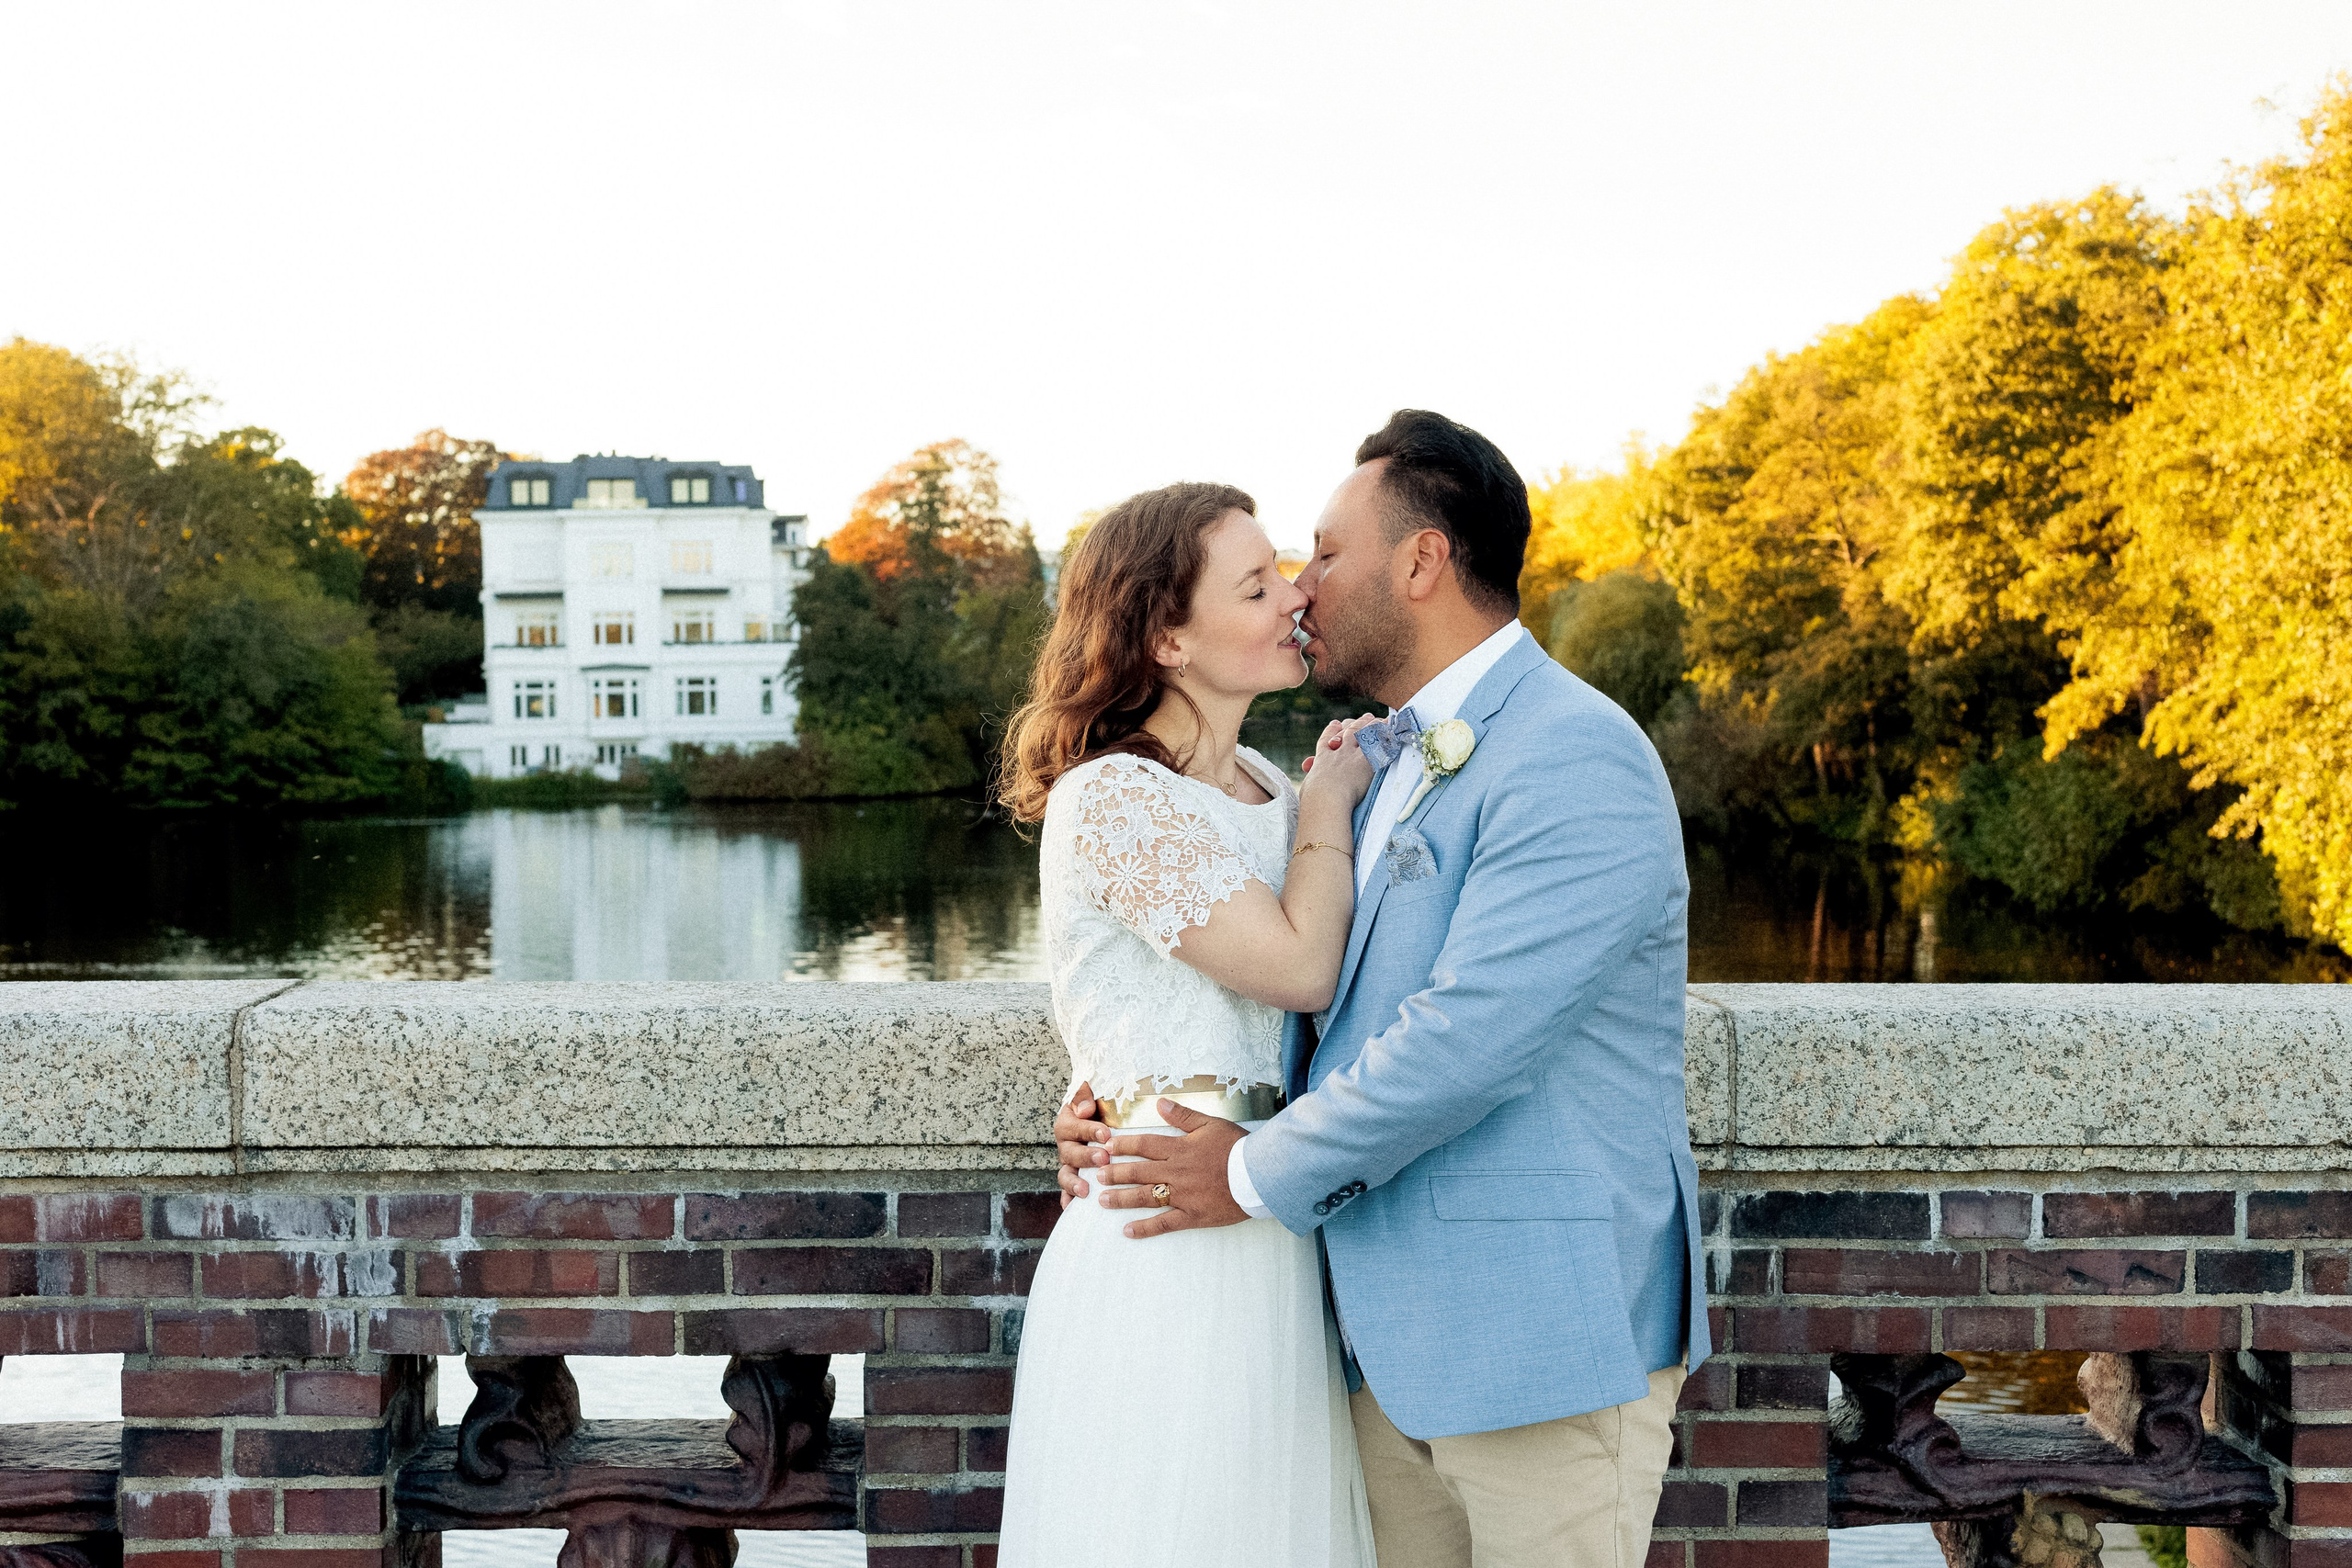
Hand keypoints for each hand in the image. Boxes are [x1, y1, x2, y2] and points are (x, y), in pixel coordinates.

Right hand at [1054, 1082, 1112, 1206]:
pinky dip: (1068, 1200)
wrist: (1103, 1115)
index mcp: (1068, 1123)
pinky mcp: (1075, 1178)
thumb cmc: (1100, 1104)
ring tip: (1085, 1190)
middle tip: (1103, 1158)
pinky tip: (1072, 1208)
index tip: (1106, 1133)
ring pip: (1066, 1175)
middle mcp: (1066, 1145)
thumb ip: (1084, 1095)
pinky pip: (1068, 1191)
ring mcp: (1069, 1164)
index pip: (1074, 1127)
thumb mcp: (1092, 1092)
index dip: (1088, 1130)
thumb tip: (1085, 1109)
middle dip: (1086, 1157)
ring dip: (1074, 1183)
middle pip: (1070, 1153)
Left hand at [1090, 1100, 1248, 1238]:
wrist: (1260, 1174)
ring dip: (1122, 1198)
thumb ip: (1183, 1116)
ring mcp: (1183, 1195)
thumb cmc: (1238, 1147)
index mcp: (1180, 1149)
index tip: (1106, 1147)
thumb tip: (1160, 1104)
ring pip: (1145, 1197)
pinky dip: (1145, 1228)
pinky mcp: (1193, 1215)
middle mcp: (1176, 1172)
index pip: (1144, 1145)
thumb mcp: (1211, 1124)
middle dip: (1115, 1173)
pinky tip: (1127, 1231)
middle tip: (1096, 1175)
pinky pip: (1164, 1223)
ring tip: (1102, 1200)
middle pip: (1138, 1172)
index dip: (1123, 1145)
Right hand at [1299, 714, 1378, 806]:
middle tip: (1365, 717)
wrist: (1326, 799)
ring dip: (1371, 725)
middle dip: (1356, 724)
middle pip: (1348, 732)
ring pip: (1362, 734)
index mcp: (1322, 759)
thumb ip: (1313, 775)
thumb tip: (1309, 768)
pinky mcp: (1366, 761)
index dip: (1332, 731)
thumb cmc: (1314, 799)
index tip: (1335, 723)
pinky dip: (1384, 735)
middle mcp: (1337, 752)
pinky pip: (1376, 743)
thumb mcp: (1309, 788)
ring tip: (1376, 719)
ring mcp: (1351, 755)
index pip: (1326, 740)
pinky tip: (1390, 728)